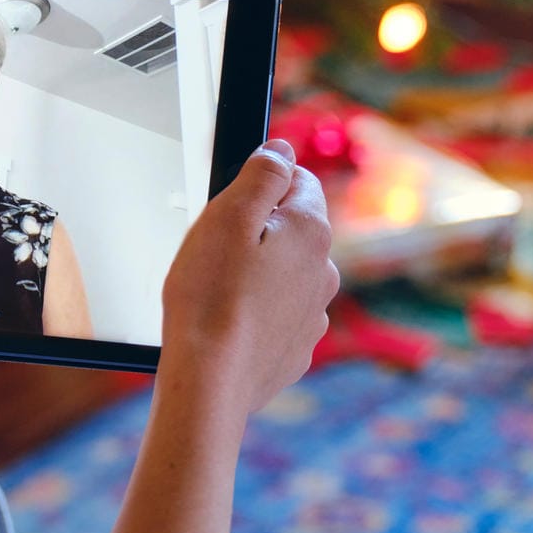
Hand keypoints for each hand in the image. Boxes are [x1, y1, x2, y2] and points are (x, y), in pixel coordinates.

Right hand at [161, 138, 336, 413]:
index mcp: (310, 231)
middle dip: (257, 232)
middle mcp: (324, 272)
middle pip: (292, 229)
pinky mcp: (296, 350)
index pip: (298, 179)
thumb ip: (262, 175)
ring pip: (285, 275)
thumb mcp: (226, 216)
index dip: (261, 184)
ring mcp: (314, 315)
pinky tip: (226, 324)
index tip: (229, 205)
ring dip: (258, 275)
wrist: (208, 382)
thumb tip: (283, 150)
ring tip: (216, 293)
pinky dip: (256, 315)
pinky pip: (278, 316)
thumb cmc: (209, 298)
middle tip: (214, 252)